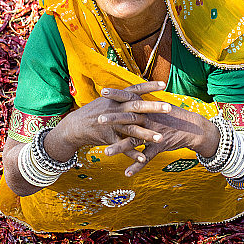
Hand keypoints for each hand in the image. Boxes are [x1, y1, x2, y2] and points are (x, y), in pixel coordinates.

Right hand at [43, 81, 173, 164]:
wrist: (74, 126)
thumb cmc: (93, 112)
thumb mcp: (106, 100)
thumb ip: (122, 97)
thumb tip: (137, 91)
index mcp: (116, 98)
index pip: (135, 89)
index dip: (149, 86)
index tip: (165, 84)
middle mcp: (115, 109)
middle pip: (136, 107)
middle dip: (153, 108)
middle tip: (170, 108)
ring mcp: (111, 124)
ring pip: (131, 129)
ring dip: (146, 135)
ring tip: (161, 138)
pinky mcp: (108, 138)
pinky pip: (122, 147)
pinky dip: (132, 154)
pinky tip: (143, 159)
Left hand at [96, 84, 219, 176]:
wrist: (193, 128)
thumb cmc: (174, 116)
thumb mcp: (159, 106)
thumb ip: (144, 104)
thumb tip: (131, 96)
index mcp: (148, 108)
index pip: (130, 98)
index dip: (116, 94)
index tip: (101, 91)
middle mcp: (150, 119)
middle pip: (128, 118)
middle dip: (113, 119)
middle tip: (97, 120)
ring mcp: (154, 133)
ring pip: (134, 141)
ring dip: (119, 148)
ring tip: (105, 153)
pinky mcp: (160, 146)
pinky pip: (146, 158)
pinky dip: (137, 166)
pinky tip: (127, 174)